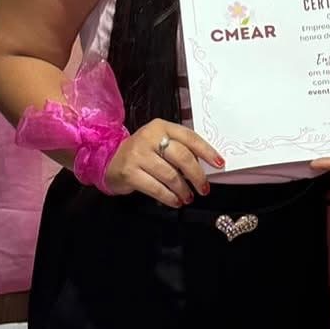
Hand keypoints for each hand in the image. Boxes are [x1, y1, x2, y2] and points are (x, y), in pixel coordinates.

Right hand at [105, 119, 224, 207]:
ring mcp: (138, 154)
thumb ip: (180, 149)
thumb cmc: (143, 153)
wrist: (110, 160)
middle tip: (204, 188)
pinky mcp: (129, 172)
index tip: (219, 163)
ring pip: (170, 175)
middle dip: (197, 175)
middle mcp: (150, 137)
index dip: (207, 151)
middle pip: (182, 156)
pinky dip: (169, 197)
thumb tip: (206, 166)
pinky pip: (155, 188)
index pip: (190, 137)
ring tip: (188, 197)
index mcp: (162, 126)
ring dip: (183, 190)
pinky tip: (175, 201)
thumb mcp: (160, 143)